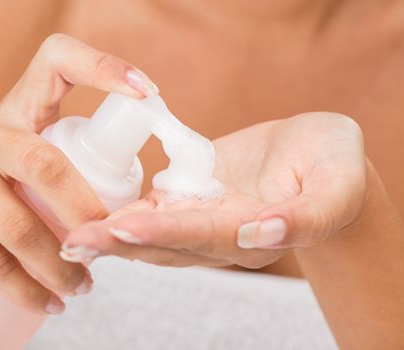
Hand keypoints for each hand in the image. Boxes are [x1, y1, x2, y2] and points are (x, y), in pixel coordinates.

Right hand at [0, 34, 157, 312]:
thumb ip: (71, 166)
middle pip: (46, 164)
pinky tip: (48, 303)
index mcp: (19, 109)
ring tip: (82, 287)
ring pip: (19, 224)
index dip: (102, 66)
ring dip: (60, 266)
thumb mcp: (28, 160)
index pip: (56, 61)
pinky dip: (26, 290)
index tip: (148, 93)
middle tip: (107, 244)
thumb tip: (139, 207)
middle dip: (86, 214)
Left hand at [61, 113, 366, 268]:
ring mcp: (197, 215)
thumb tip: (263, 233)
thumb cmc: (333, 167)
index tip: (122, 227)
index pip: (201, 236)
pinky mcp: (186, 194)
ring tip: (67, 229)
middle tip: (73, 240)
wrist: (316, 156)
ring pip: (147, 226)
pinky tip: (84, 202)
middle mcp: (216, 233)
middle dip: (118, 241)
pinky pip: (147, 202)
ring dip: (108, 229)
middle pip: (162, 241)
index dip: (163, 231)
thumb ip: (307, 216)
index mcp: (250, 233)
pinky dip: (117, 205)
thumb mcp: (336, 187)